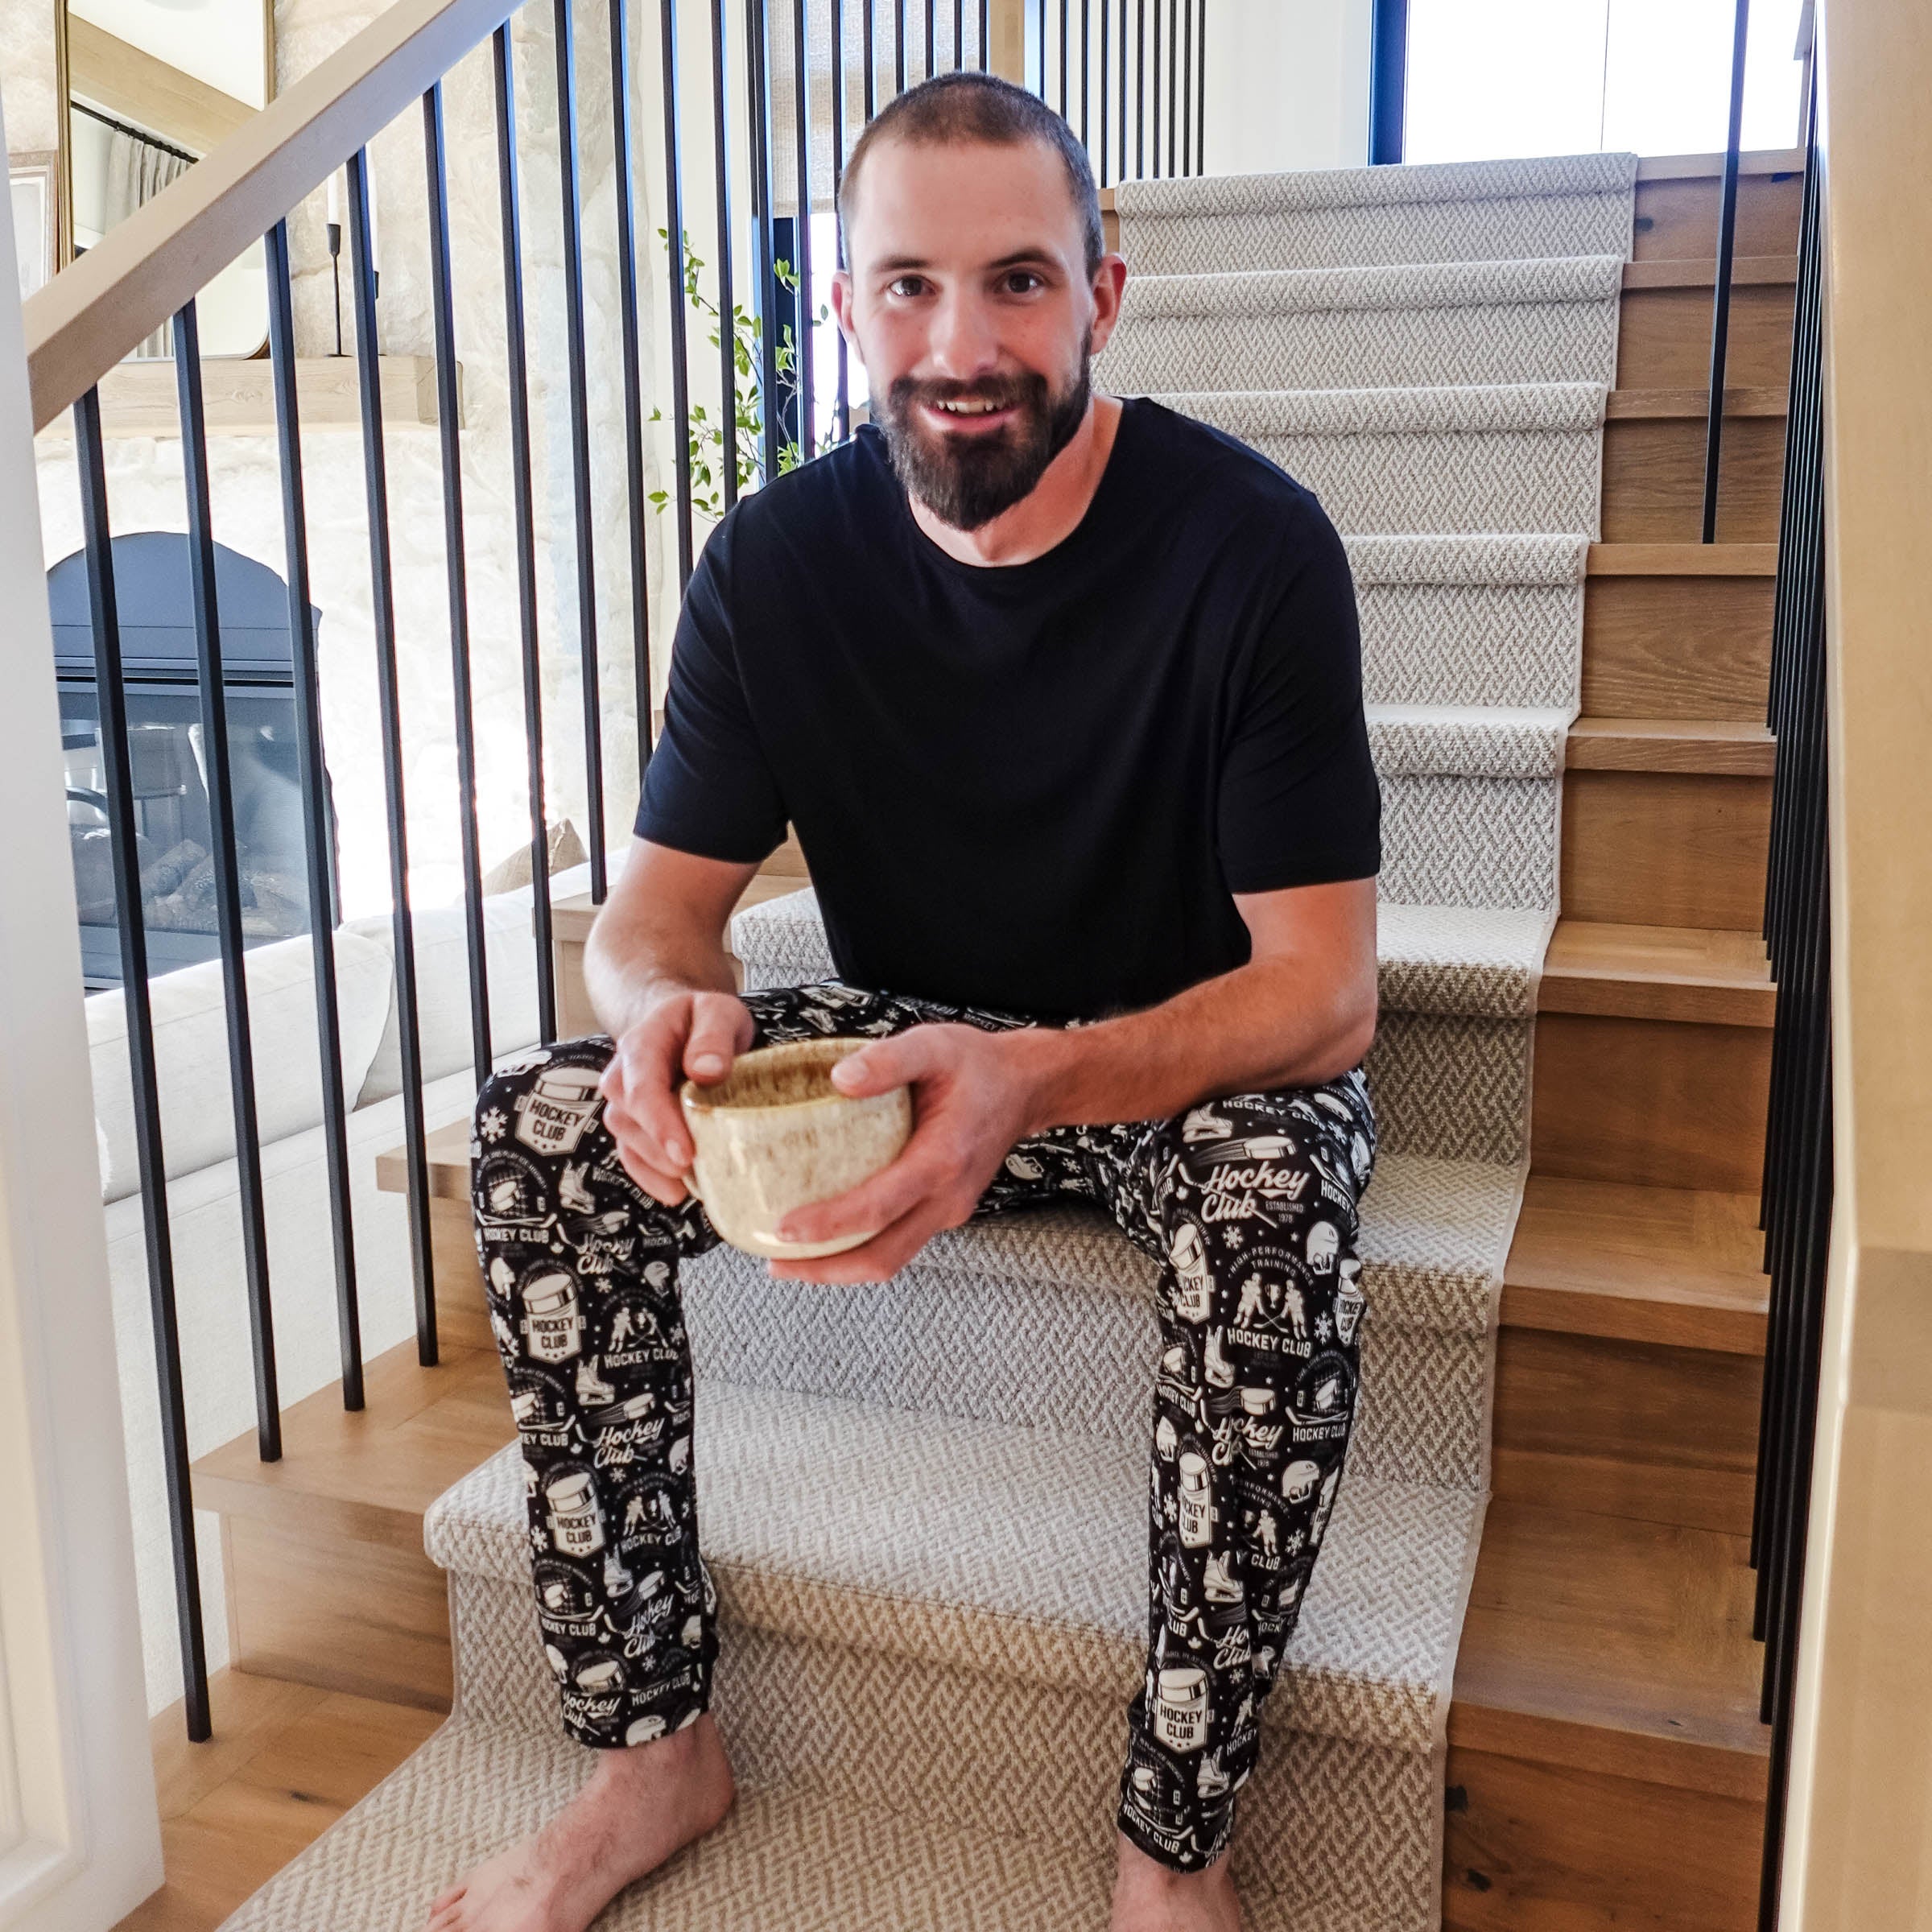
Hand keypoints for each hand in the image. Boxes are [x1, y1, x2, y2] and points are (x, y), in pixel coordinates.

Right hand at [599, 989, 753, 1205]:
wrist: (683, 1023)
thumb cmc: (702, 1019)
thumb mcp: (718, 1012)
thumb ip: (713, 1036)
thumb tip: (707, 1071)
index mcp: (641, 1044)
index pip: (641, 1088)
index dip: (660, 1124)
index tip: (685, 1153)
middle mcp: (623, 1076)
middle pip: (628, 1120)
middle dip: (660, 1151)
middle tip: (697, 1169)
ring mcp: (624, 1104)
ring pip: (628, 1142)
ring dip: (658, 1167)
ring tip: (696, 1181)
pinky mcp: (633, 1126)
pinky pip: (632, 1157)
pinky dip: (652, 1178)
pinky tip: (678, 1190)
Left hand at [766, 1022, 1043, 1282]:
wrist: (1025, 1086)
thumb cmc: (977, 1065)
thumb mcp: (932, 1045)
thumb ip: (887, 1059)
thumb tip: (839, 1080)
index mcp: (942, 1160)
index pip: (878, 1209)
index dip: (828, 1225)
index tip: (783, 1228)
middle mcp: (948, 1196)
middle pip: (882, 1257)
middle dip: (825, 1269)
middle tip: (774, 1261)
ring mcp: (948, 1210)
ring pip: (890, 1258)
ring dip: (839, 1268)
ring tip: (789, 1260)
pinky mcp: (943, 1211)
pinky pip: (898, 1242)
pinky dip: (859, 1249)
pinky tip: (826, 1236)